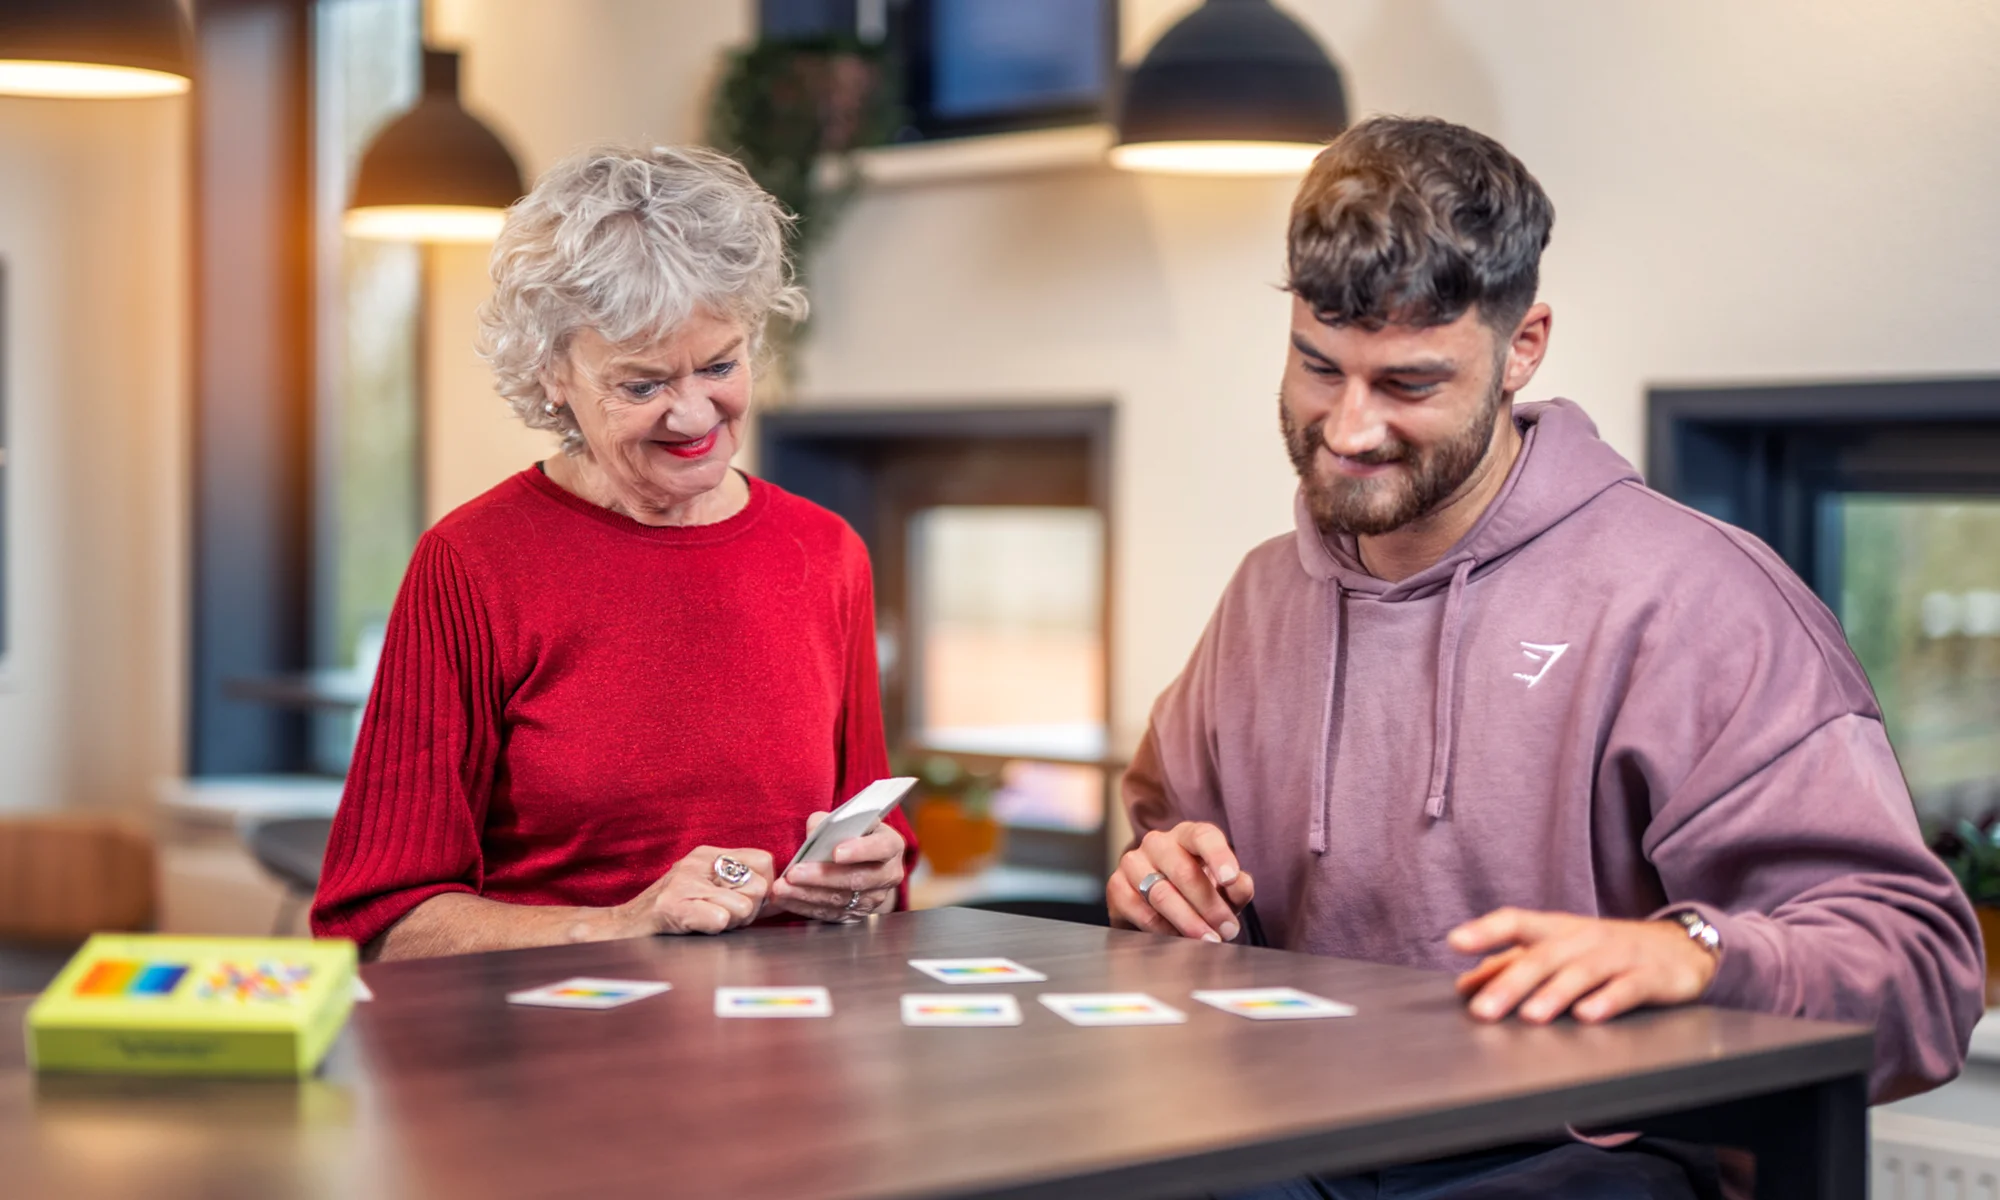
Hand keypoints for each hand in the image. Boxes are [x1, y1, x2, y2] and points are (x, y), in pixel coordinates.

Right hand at [620, 846, 774, 935]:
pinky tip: (698, 927)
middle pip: (759, 886)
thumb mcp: (708, 890)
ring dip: (731, 924)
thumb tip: (780, 898)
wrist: (623, 926)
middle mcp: (698, 862)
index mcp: (710, 854)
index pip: (764, 861)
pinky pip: (719, 917)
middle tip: (725, 918)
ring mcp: (684, 881)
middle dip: (750, 912)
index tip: (747, 904)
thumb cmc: (672, 912)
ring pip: (743, 906)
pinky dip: (715, 928)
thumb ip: (742, 890)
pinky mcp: (672, 905)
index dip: (764, 888)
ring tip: (707, 922)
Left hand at [770, 812, 904, 922]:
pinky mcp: (857, 914)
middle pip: (857, 879)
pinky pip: (829, 914)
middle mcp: (888, 875)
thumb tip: (814, 831)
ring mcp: (874, 898)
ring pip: (840, 900)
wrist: (861, 860)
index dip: (860, 850)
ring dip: (807, 894)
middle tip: (794, 873)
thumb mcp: (847, 821)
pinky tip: (785, 898)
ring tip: (781, 888)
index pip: (881, 848)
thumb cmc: (852, 834)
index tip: (836, 852)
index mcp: (891, 845)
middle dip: (822, 877)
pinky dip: (804, 906)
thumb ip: (829, 822)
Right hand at [1107, 822, 1253, 941]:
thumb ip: (1238, 886)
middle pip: (1184, 872)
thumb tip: (1238, 885)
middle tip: (1227, 929)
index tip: (1230, 878)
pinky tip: (1180, 940)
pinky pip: (1142, 913)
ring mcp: (1133, 863)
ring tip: (1209, 940)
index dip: (1219, 856)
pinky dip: (1164, 931)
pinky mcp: (1116, 887)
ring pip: (1162, 895)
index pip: (1203, 836)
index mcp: (1187, 835)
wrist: (1159, 908)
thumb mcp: (1224, 888)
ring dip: (1189, 922)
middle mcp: (1158, 843)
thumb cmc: (1198, 891)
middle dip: (1209, 906)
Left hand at [1448, 908, 1718, 1024]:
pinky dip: (1608, 1001)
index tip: (1455, 942)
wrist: (1682, 948)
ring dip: (1554, 994)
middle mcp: (1584, 938)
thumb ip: (1513, 965)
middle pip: (1543, 956)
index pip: (1516, 921)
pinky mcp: (1651, 976)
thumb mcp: (1560, 951)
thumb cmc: (1607, 951)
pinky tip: (1589, 1016)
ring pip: (1581, 972)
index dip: (1485, 930)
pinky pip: (1628, 988)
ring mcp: (1618, 955)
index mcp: (1557, 929)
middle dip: (1510, 984)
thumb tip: (1465, 985)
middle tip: (1482, 1010)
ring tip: (1531, 1015)